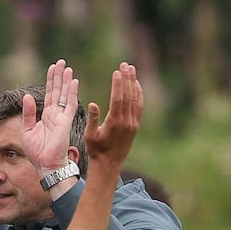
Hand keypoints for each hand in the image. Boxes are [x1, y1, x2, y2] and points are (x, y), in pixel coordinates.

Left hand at [21, 59, 79, 172]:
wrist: (45, 164)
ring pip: (65, 95)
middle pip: (58, 91)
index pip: (49, 94)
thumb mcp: (27, 130)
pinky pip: (70, 105)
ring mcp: (61, 117)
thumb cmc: (37, 152)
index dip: (51, 81)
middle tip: (61, 62)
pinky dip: (72, 93)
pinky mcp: (66, 122)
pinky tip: (73, 81)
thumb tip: (27, 96)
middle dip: (59, 76)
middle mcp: (55, 115)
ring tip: (68, 68)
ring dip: (66, 81)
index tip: (52, 68)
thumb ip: (28, 113)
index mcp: (46, 116)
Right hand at [84, 62, 143, 178]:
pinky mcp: (136, 126)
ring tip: (131, 69)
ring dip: (134, 83)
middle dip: (127, 78)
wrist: (109, 165)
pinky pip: (139, 106)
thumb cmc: (96, 150)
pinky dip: (138, 94)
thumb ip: (93, 119)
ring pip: (136, 99)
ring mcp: (133, 123)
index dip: (118, 83)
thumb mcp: (90, 136)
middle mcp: (127, 121)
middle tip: (125, 64)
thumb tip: (93, 103)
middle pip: (129, 95)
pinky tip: (136, 85)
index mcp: (114, 122)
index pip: (118, 98)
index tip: (117, 71)